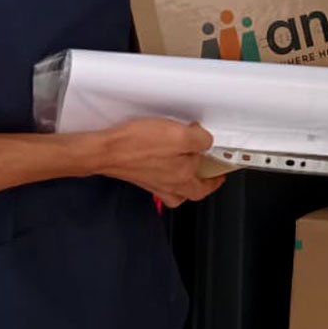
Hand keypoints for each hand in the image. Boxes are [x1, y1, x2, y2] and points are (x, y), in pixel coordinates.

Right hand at [94, 118, 223, 206]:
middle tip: (208, 174)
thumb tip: (205, 141)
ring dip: (184, 182)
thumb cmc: (137, 145)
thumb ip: (199, 140)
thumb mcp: (179, 136)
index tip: (222, 171)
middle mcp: (168, 186)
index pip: (207, 185)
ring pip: (175, 190)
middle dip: (202, 184)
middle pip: (191, 192)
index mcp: (182, 179)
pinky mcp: (139, 176)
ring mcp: (152, 183)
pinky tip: (163, 162)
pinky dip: (165, 174)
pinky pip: (159, 180)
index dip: (218, 176)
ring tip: (189, 169)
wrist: (106, 150)